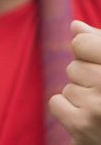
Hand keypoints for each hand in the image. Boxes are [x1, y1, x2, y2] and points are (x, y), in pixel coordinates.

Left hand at [49, 20, 100, 143]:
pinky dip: (68, 111)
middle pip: (74, 66)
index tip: (99, 66)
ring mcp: (98, 106)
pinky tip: (90, 120)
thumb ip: (99, 44)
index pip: (81, 43)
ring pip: (68, 86)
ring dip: (81, 98)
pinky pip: (56, 103)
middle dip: (87, 80)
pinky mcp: (82, 126)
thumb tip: (74, 26)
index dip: (87, 54)